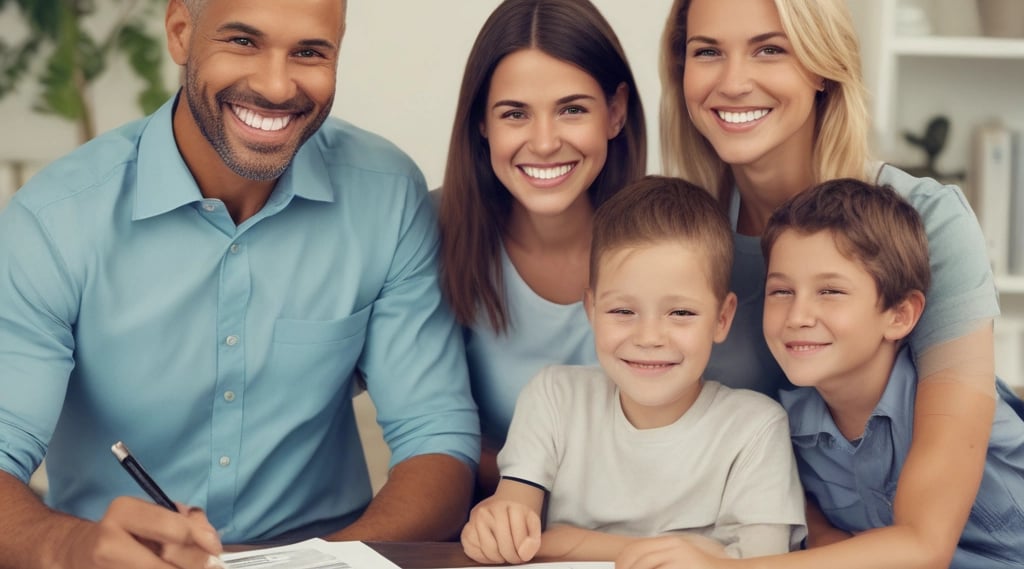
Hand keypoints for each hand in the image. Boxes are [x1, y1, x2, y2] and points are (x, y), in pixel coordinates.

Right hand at [52, 497, 223, 568]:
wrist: (79, 552)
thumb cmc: (127, 529)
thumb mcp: (154, 513)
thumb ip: (186, 519)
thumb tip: (210, 540)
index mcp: (125, 511)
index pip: (176, 530)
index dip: (203, 542)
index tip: (215, 549)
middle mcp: (110, 541)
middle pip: (170, 562)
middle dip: (197, 565)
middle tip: (212, 566)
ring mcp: (106, 568)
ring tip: (191, 567)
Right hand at [461, 497, 541, 563]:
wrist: (503, 505)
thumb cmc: (518, 518)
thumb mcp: (532, 525)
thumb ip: (533, 541)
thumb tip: (524, 553)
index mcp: (510, 506)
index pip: (520, 541)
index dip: (524, 553)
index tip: (524, 552)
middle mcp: (490, 510)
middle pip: (504, 547)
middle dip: (512, 557)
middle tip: (515, 557)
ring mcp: (475, 519)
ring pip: (489, 551)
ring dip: (499, 558)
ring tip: (504, 553)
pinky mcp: (466, 530)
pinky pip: (474, 552)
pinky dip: (485, 557)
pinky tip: (492, 550)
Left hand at [616, 535, 728, 568]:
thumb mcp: (679, 559)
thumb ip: (661, 559)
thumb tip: (635, 564)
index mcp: (670, 543)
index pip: (635, 548)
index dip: (622, 560)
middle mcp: (672, 546)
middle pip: (636, 555)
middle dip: (624, 567)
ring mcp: (678, 557)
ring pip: (644, 563)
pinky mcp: (681, 566)